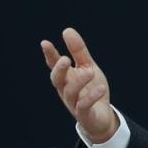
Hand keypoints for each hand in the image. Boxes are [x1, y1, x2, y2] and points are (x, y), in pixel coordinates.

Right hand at [40, 28, 118, 142]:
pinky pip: (84, 106)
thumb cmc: (92, 90)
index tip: (45, 43)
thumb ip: (79, 51)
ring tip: (89, 72)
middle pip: (57, 80)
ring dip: (79, 81)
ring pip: (70, 92)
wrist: (101, 118)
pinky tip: (100, 88)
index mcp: (66, 78)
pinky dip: (91, 97)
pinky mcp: (84, 114)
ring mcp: (74, 103)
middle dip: (59, 70)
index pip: (54, 65)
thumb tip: (67, 30)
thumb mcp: (88, 67)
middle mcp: (66, 90)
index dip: (49, 55)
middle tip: (65, 59)